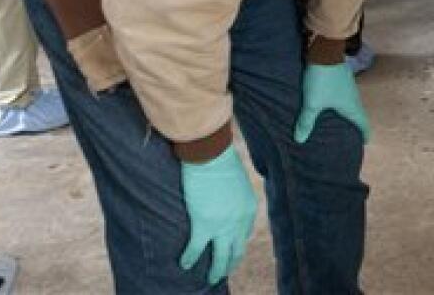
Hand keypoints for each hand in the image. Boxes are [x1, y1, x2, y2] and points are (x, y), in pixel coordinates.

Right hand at [178, 144, 257, 285]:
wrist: (210, 155)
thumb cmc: (220, 160)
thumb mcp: (236, 180)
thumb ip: (234, 195)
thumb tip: (224, 198)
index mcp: (248, 208)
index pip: (245, 234)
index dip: (237, 243)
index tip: (231, 249)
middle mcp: (240, 221)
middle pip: (237, 251)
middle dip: (231, 263)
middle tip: (224, 272)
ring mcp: (223, 226)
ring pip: (221, 257)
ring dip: (216, 270)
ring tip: (211, 279)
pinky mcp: (204, 225)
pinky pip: (196, 249)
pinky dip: (190, 258)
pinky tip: (184, 264)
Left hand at [293, 63, 370, 144]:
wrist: (325, 51)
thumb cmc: (323, 80)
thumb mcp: (312, 102)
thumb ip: (306, 121)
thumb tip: (300, 140)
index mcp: (352, 106)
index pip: (363, 123)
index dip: (364, 134)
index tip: (364, 142)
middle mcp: (354, 97)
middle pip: (358, 114)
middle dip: (354, 125)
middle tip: (348, 136)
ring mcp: (349, 86)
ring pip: (351, 103)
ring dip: (347, 113)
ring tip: (339, 121)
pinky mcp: (342, 78)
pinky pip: (344, 95)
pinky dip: (340, 102)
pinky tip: (331, 103)